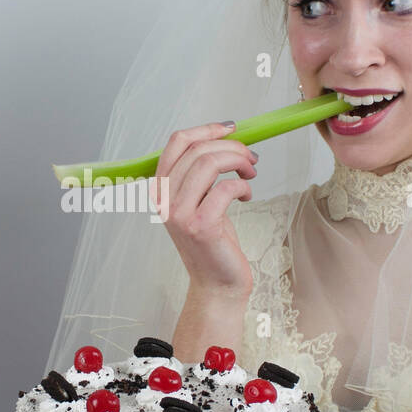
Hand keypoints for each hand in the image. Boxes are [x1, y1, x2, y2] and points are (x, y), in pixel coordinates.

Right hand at [153, 121, 256, 300]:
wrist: (217, 283)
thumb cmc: (214, 242)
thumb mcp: (200, 201)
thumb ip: (201, 174)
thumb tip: (226, 140)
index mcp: (161, 189)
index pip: (176, 143)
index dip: (206, 129)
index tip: (230, 128)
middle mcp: (164, 200)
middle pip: (197, 150)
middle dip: (231, 147)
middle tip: (250, 158)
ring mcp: (179, 214)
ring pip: (208, 164)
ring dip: (237, 161)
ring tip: (250, 172)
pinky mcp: (200, 226)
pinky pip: (224, 188)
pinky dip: (242, 186)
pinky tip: (247, 194)